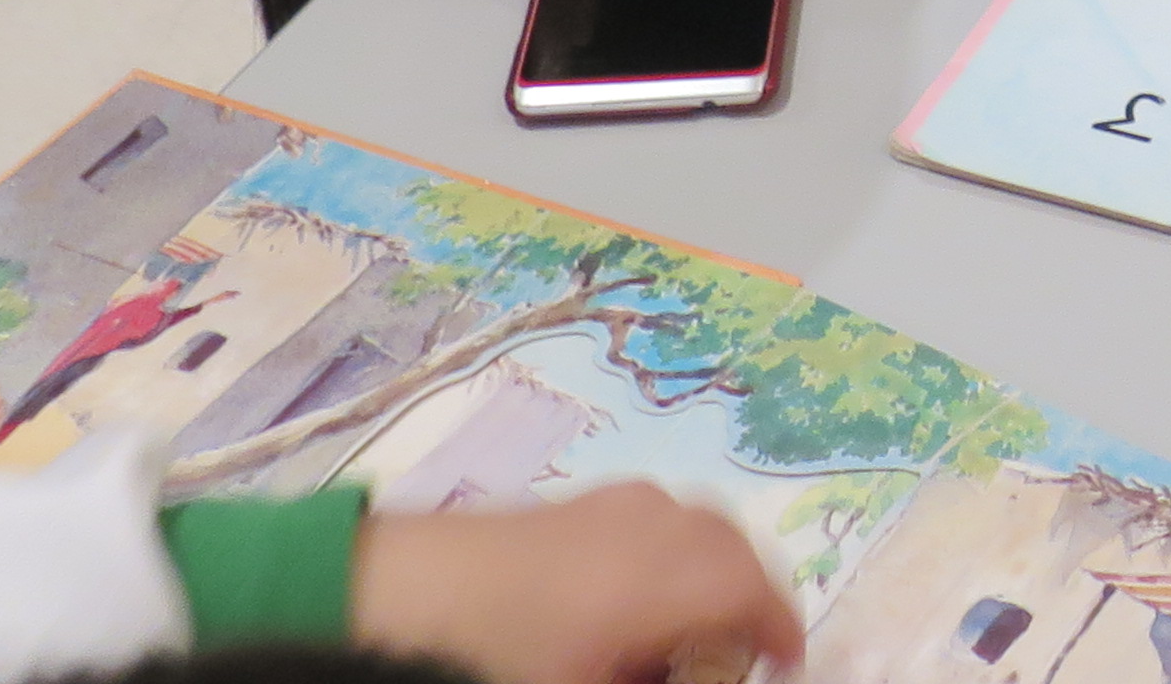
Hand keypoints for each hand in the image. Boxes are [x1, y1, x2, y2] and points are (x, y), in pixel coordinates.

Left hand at [354, 487, 804, 683]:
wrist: (383, 599)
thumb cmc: (494, 658)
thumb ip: (652, 675)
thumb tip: (693, 668)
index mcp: (659, 577)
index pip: (753, 589)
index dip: (781, 629)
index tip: (787, 664)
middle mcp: (646, 526)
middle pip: (729, 545)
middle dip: (748, 595)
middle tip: (742, 649)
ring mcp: (603, 506)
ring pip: (691, 522)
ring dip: (708, 568)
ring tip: (688, 626)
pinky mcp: (566, 504)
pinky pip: (649, 516)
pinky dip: (667, 551)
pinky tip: (631, 597)